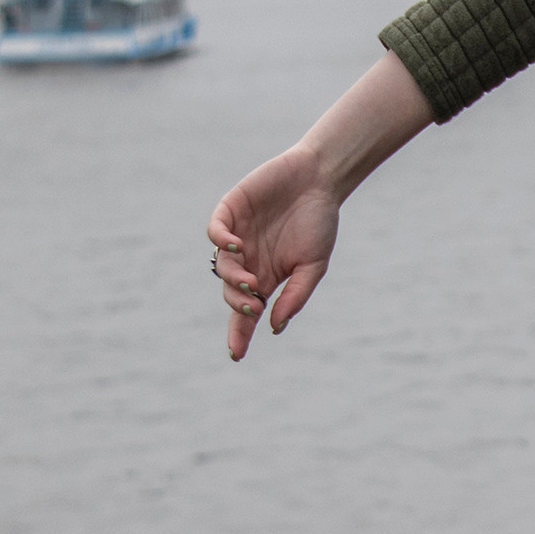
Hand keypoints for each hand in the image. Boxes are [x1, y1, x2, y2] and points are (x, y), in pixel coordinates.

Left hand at [209, 147, 340, 359]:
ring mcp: (237, 235)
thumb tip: (274, 326)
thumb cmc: (319, 223)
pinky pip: (215, 231)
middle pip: (232, 293)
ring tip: (250, 281)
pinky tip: (236, 246)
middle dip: (240, 304)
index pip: (247, 312)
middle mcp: (248, 260)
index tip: (236, 355)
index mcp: (267, 277)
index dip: (240, 333)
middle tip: (253, 306)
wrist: (319, 179)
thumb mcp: (314, 266)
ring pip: (221, 265)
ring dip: (232, 278)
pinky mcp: (231, 210)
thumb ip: (295, 296)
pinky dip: (221, 241)